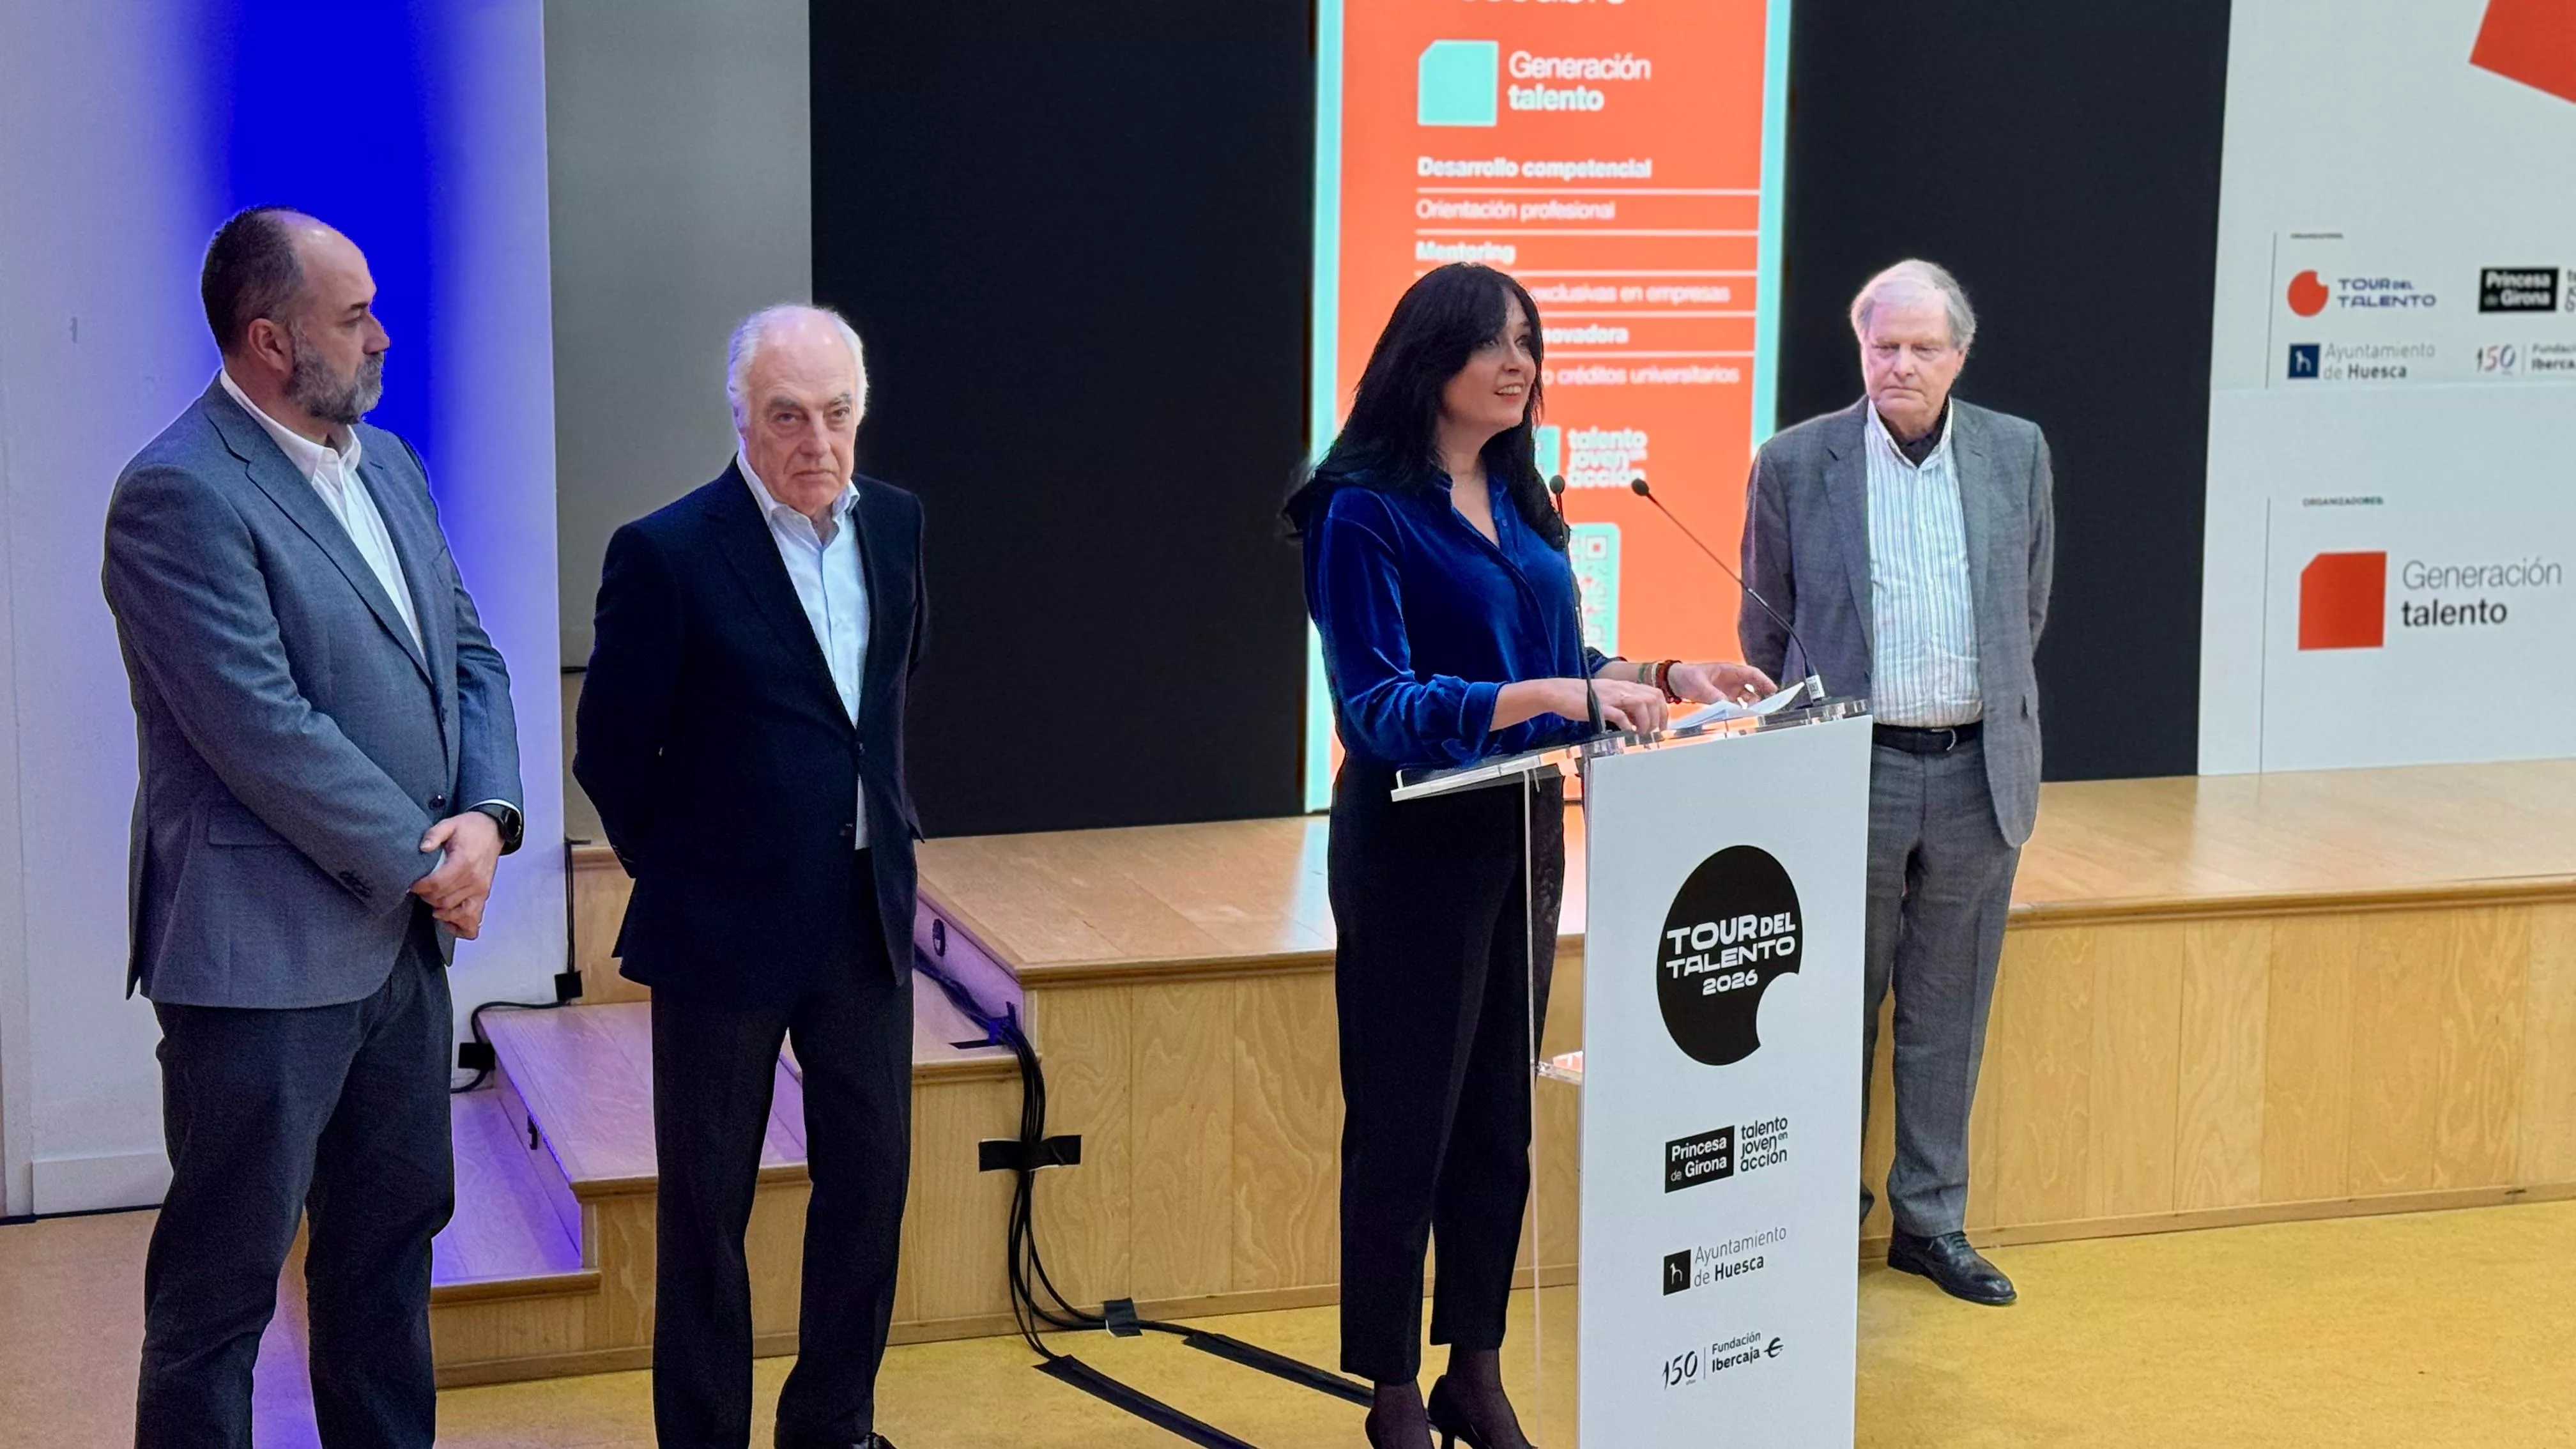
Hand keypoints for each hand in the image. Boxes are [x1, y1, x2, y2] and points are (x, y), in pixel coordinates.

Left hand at [412, 811, 501, 937]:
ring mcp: (481, 889)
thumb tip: (423, 848)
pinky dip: (461, 925)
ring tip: (432, 900)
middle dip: (427, 897)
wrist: (494, 830)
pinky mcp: (484, 894)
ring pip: (455, 911)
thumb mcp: (450, 824)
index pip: (437, 884)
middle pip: (443, 900)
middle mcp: (474, 880)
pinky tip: (449, 921)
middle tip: (421, 889)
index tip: (412, 884)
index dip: (421, 887)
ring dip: (440, 910)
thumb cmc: (471, 828)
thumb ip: (434, 834)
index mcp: (464, 863)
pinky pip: (473, 918)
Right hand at [1573, 677, 1670, 734]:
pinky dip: (1627, 725)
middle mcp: (1621, 688)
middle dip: (1658, 717)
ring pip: (1642, 704)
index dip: (1663, 710)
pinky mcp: (1600, 706)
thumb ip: (1623, 706)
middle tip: (1653, 733)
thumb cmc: (1580, 697)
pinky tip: (1626, 733)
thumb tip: (1637, 721)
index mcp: (1624, 686)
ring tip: (1641, 734)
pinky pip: (1620, 714)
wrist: (1558, 692)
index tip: (1661, 726)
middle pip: (1653, 697)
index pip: (1654, 693)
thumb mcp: (1607, 698)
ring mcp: (1611, 696)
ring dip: (1646, 722)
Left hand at [1666, 660, 1778, 705]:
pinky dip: (1740, 710)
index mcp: (1729, 670)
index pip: (1752, 674)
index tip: (1773, 690)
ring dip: (1751, 705)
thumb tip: (1727, 706)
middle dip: (1761, 696)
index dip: (1764, 681)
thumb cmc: (1686, 677)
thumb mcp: (1699, 685)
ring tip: (1753, 714)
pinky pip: (1736, 705)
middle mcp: (1732, 680)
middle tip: (1765, 707)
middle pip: (1753, 687)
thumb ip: (1713, 696)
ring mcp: (1728, 689)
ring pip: (1746, 697)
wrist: (1674, 681)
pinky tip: (1741, 717)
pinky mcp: (1723, 699)